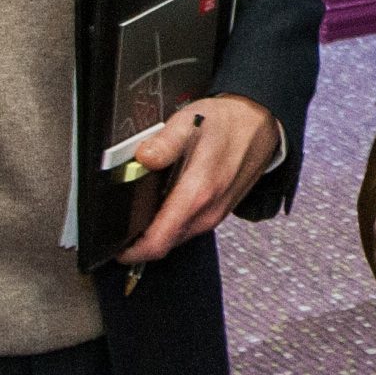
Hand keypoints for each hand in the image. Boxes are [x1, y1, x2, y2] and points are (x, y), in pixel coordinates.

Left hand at [121, 95, 281, 263]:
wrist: (260, 123)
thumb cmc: (227, 122)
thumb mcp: (189, 122)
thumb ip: (162, 143)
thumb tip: (141, 159)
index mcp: (196, 195)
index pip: (157, 242)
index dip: (132, 251)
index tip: (115, 246)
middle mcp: (207, 212)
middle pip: (164, 244)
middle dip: (140, 240)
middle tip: (121, 221)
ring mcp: (214, 216)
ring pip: (176, 238)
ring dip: (157, 231)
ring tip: (141, 209)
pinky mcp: (218, 213)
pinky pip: (188, 228)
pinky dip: (172, 223)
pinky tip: (165, 201)